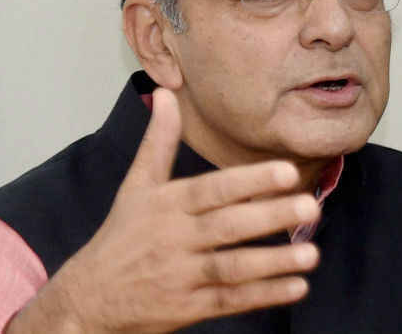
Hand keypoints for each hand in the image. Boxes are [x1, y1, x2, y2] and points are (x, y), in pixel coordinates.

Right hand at [7, 88, 319, 333]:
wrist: (89, 297)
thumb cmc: (121, 234)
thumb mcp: (136, 184)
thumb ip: (158, 140)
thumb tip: (164, 92)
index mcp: (166, 203)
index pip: (212, 189)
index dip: (249, 181)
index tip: (286, 171)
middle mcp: (174, 237)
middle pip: (227, 227)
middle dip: (269, 217)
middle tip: (309, 206)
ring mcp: (181, 275)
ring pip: (232, 268)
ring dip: (273, 262)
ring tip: (311, 253)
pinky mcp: (187, 308)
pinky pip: (229, 301)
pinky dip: (263, 295)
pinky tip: (296, 287)